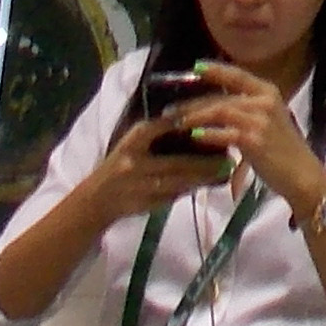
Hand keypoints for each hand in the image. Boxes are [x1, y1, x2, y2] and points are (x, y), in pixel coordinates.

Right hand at [76, 121, 224, 221]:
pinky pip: (174, 196)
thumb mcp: (132, 142)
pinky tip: (209, 183)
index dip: (188, 124)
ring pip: (179, 182)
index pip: (161, 128)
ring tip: (227, 170)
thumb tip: (194, 120)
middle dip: (206, 161)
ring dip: (204, 177)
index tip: (213, 120)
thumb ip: (156, 130)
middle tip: (230, 155)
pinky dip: (193, 189)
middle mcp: (134, 163)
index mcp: (132, 142)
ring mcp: (140, 187)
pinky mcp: (145, 205)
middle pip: (177, 162)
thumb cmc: (119, 164)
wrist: (96, 200)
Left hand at [168, 61, 325, 214]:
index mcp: (269, 92)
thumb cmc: (284, 150)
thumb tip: (216, 108)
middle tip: (170, 109)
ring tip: (176, 123)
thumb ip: (247, 111)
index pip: (238, 75)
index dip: (216, 70)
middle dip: (193, 102)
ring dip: (195, 117)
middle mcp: (265, 101)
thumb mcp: (269, 122)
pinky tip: (195, 136)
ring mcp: (260, 120)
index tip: (195, 67)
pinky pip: (225, 133)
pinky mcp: (254, 140)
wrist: (302, 174)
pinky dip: (208, 134)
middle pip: (221, 97)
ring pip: (220, 112)